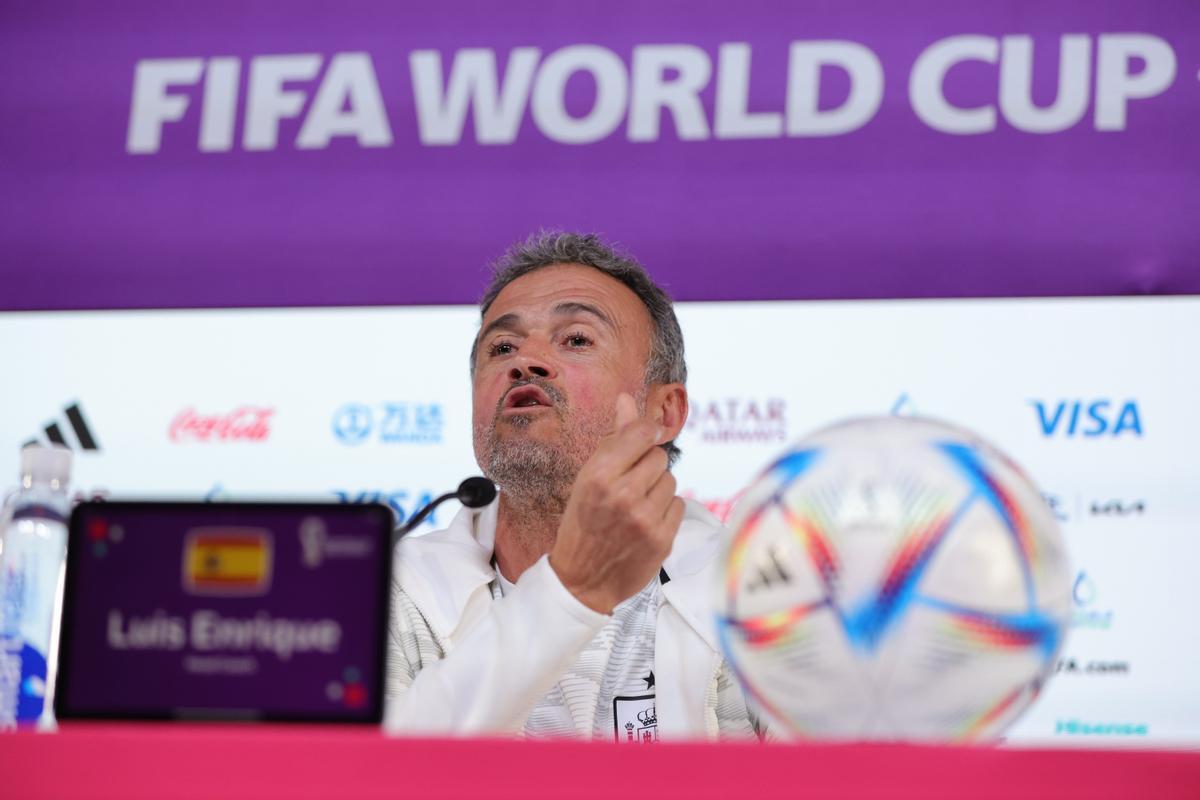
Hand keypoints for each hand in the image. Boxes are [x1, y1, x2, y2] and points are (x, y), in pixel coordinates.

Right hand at [549, 392, 684, 613]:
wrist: (582, 580)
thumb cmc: (582, 523)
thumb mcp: (588, 478)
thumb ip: (612, 439)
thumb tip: (626, 399)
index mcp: (599, 475)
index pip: (642, 433)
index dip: (646, 433)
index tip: (643, 440)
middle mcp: (624, 494)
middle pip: (660, 457)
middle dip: (647, 467)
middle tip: (629, 485)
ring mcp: (645, 518)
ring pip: (671, 481)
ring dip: (658, 489)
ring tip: (636, 506)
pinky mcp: (663, 539)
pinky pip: (679, 505)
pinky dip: (666, 511)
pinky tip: (646, 522)